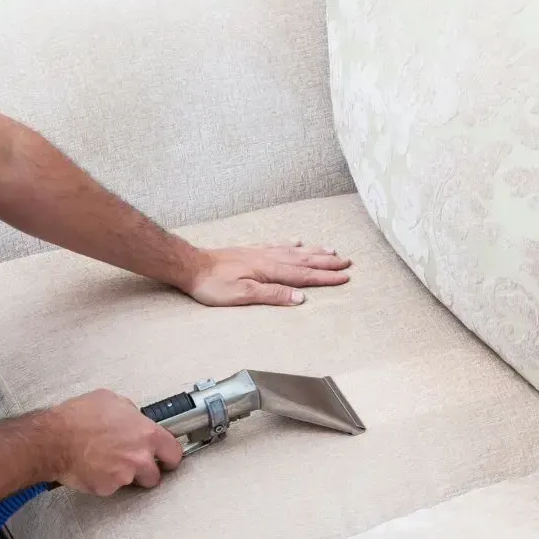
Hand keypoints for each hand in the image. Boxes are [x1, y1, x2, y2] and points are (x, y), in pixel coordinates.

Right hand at [47, 390, 184, 494]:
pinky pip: (110, 487)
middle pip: (156, 474)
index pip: (174, 452)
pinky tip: (92, 468)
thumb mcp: (112, 401)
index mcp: (147, 434)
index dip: (169, 456)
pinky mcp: (107, 487)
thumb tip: (133, 417)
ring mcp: (125, 475)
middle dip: (147, 471)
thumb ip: (131, 413)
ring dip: (123, 476)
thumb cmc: (78, 418)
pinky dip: (102, 481)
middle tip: (133, 464)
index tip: (166, 458)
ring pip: (131, 482)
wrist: (53, 439)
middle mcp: (140, 457)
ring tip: (106, 463)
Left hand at [184, 241, 351, 306]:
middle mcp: (270, 258)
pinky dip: (292, 244)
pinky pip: (278, 245)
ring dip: (315, 252)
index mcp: (270, 271)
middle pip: (305, 261)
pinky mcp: (252, 251)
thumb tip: (300, 297)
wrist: (191, 266)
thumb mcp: (244, 295)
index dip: (326, 277)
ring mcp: (261, 252)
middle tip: (347, 262)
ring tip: (332, 251)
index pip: (305, 276)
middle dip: (327, 263)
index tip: (345, 277)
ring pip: (295, 251)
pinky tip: (298, 241)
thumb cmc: (214, 284)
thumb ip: (273, 294)